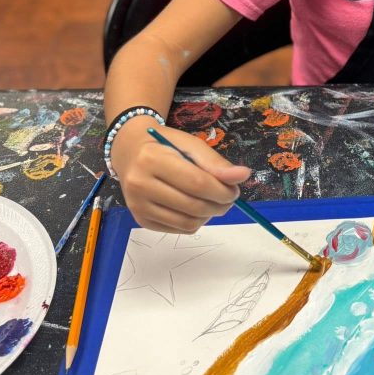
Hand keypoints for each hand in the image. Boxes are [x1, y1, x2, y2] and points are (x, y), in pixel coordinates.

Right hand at [110, 118, 251, 232]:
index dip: (222, 190)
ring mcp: (138, 206)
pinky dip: (195, 222)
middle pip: (193, 206)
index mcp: (152, 159)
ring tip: (213, 203)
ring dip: (209, 216)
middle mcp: (139, 184)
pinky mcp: (140, 220)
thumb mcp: (191, 145)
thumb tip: (243, 176)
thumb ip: (216, 163)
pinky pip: (178, 229)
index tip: (235, 190)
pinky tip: (196, 208)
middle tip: (228, 198)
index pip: (197, 183)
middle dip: (219, 205)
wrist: (130, 152)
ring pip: (187, 223)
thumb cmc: (165, 145)